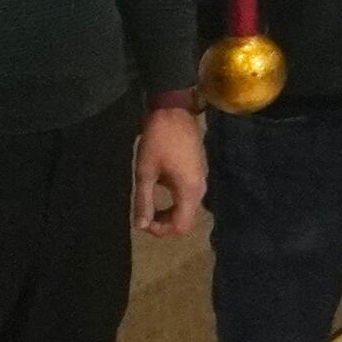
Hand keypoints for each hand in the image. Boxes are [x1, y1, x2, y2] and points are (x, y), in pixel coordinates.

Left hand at [131, 104, 206, 235]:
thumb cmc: (158, 141)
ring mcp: (201, 178)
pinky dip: (174, 199)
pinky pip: (188, 194)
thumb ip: (144, 201)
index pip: (181, 226)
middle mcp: (200, 188)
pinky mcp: (198, 170)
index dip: (161, 230)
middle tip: (143, 214)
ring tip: (149, 201)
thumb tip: (140, 225)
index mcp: (189, 191)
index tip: (142, 220)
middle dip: (164, 222)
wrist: (174, 111)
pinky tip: (159, 185)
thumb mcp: (145, 172)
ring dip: (168, 210)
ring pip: (187, 206)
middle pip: (185, 218)